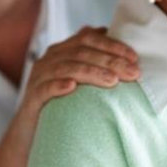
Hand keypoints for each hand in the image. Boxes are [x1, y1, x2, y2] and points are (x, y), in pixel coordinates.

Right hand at [0, 26, 138, 166]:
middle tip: (132, 72)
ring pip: (66, 67)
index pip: (88, 38)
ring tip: (113, 81)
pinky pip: (44, 88)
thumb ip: (93, 58)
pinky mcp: (31, 97)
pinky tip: (72, 87)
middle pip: (81, 52)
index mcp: (62, 50)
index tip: (134, 57)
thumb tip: (111, 35)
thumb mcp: (80, 77)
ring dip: (91, 72)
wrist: (33, 131)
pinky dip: (58, 85)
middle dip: (110, 60)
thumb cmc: (63, 102)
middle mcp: (49, 59)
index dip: (112, 45)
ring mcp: (39, 77)